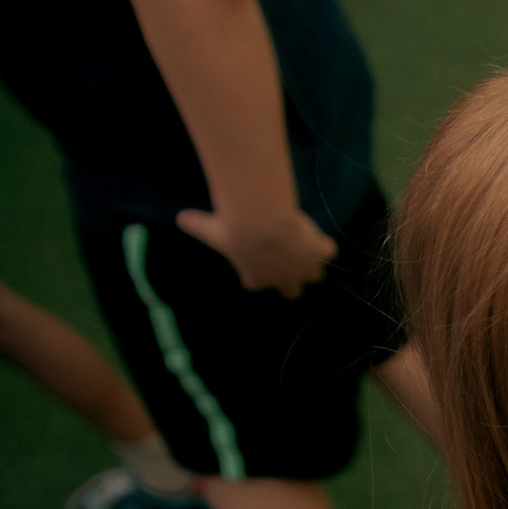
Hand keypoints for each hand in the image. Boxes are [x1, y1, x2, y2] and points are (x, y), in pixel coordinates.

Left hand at [176, 204, 335, 296]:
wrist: (262, 222)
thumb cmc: (233, 229)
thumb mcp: (209, 229)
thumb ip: (196, 225)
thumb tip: (180, 218)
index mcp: (256, 276)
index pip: (255, 282)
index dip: (254, 274)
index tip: (251, 260)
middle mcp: (283, 278)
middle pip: (292, 290)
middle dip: (290, 279)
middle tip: (285, 260)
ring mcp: (304, 267)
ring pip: (314, 274)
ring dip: (310, 264)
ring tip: (305, 248)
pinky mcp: (319, 252)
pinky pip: (327, 251)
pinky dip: (324, 245)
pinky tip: (317, 234)